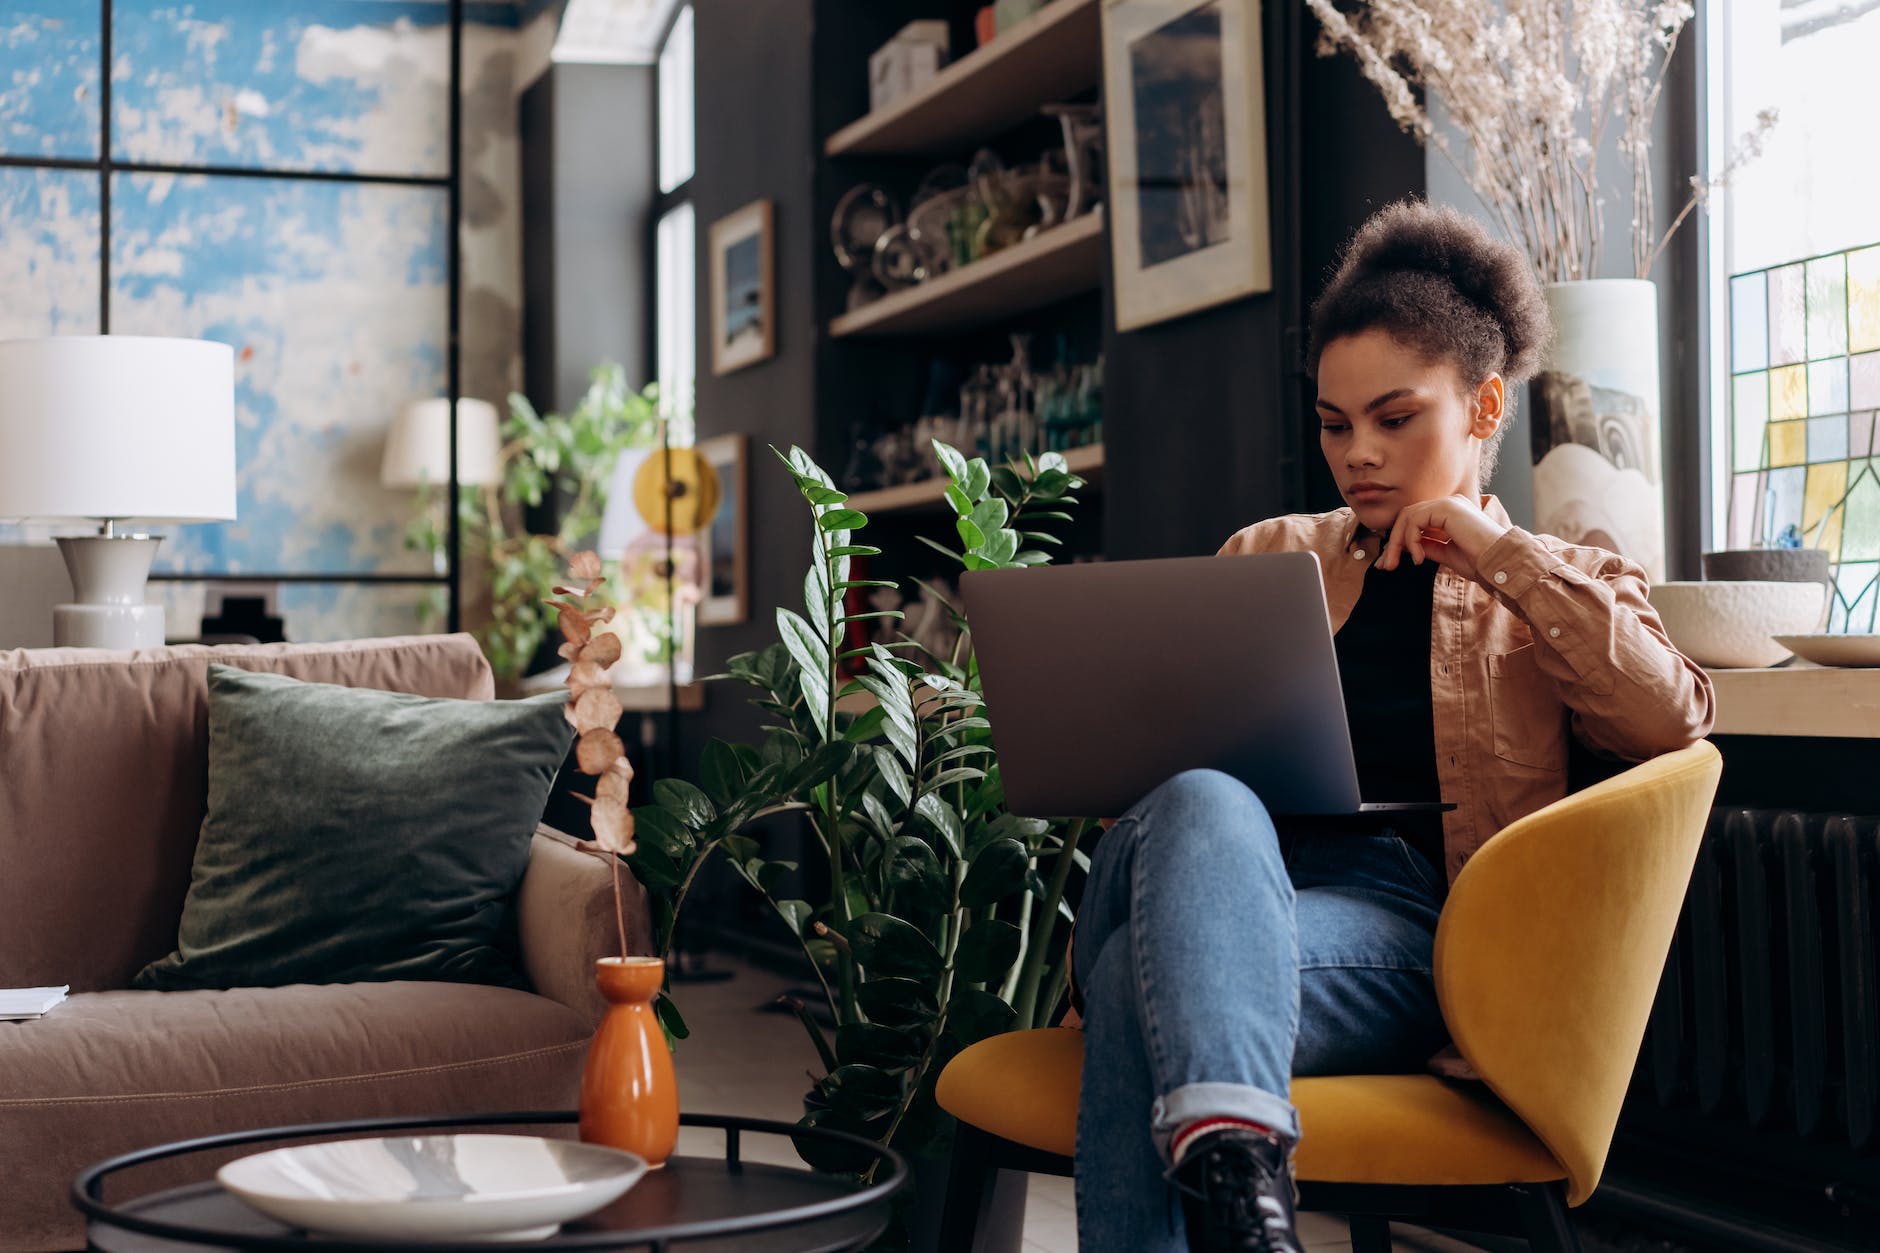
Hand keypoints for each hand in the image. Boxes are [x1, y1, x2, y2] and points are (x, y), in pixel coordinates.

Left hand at [1376, 494, 1508, 580]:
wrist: (1499, 564)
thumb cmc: (1479, 562)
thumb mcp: (1445, 554)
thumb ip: (1425, 546)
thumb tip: (1402, 548)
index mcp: (1450, 513)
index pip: (1415, 521)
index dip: (1397, 542)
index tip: (1387, 564)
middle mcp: (1449, 504)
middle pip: (1407, 517)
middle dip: (1392, 543)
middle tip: (1385, 566)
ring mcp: (1448, 503)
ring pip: (1407, 517)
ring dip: (1397, 543)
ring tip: (1397, 564)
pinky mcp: (1446, 507)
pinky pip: (1414, 520)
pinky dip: (1410, 540)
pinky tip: (1419, 557)